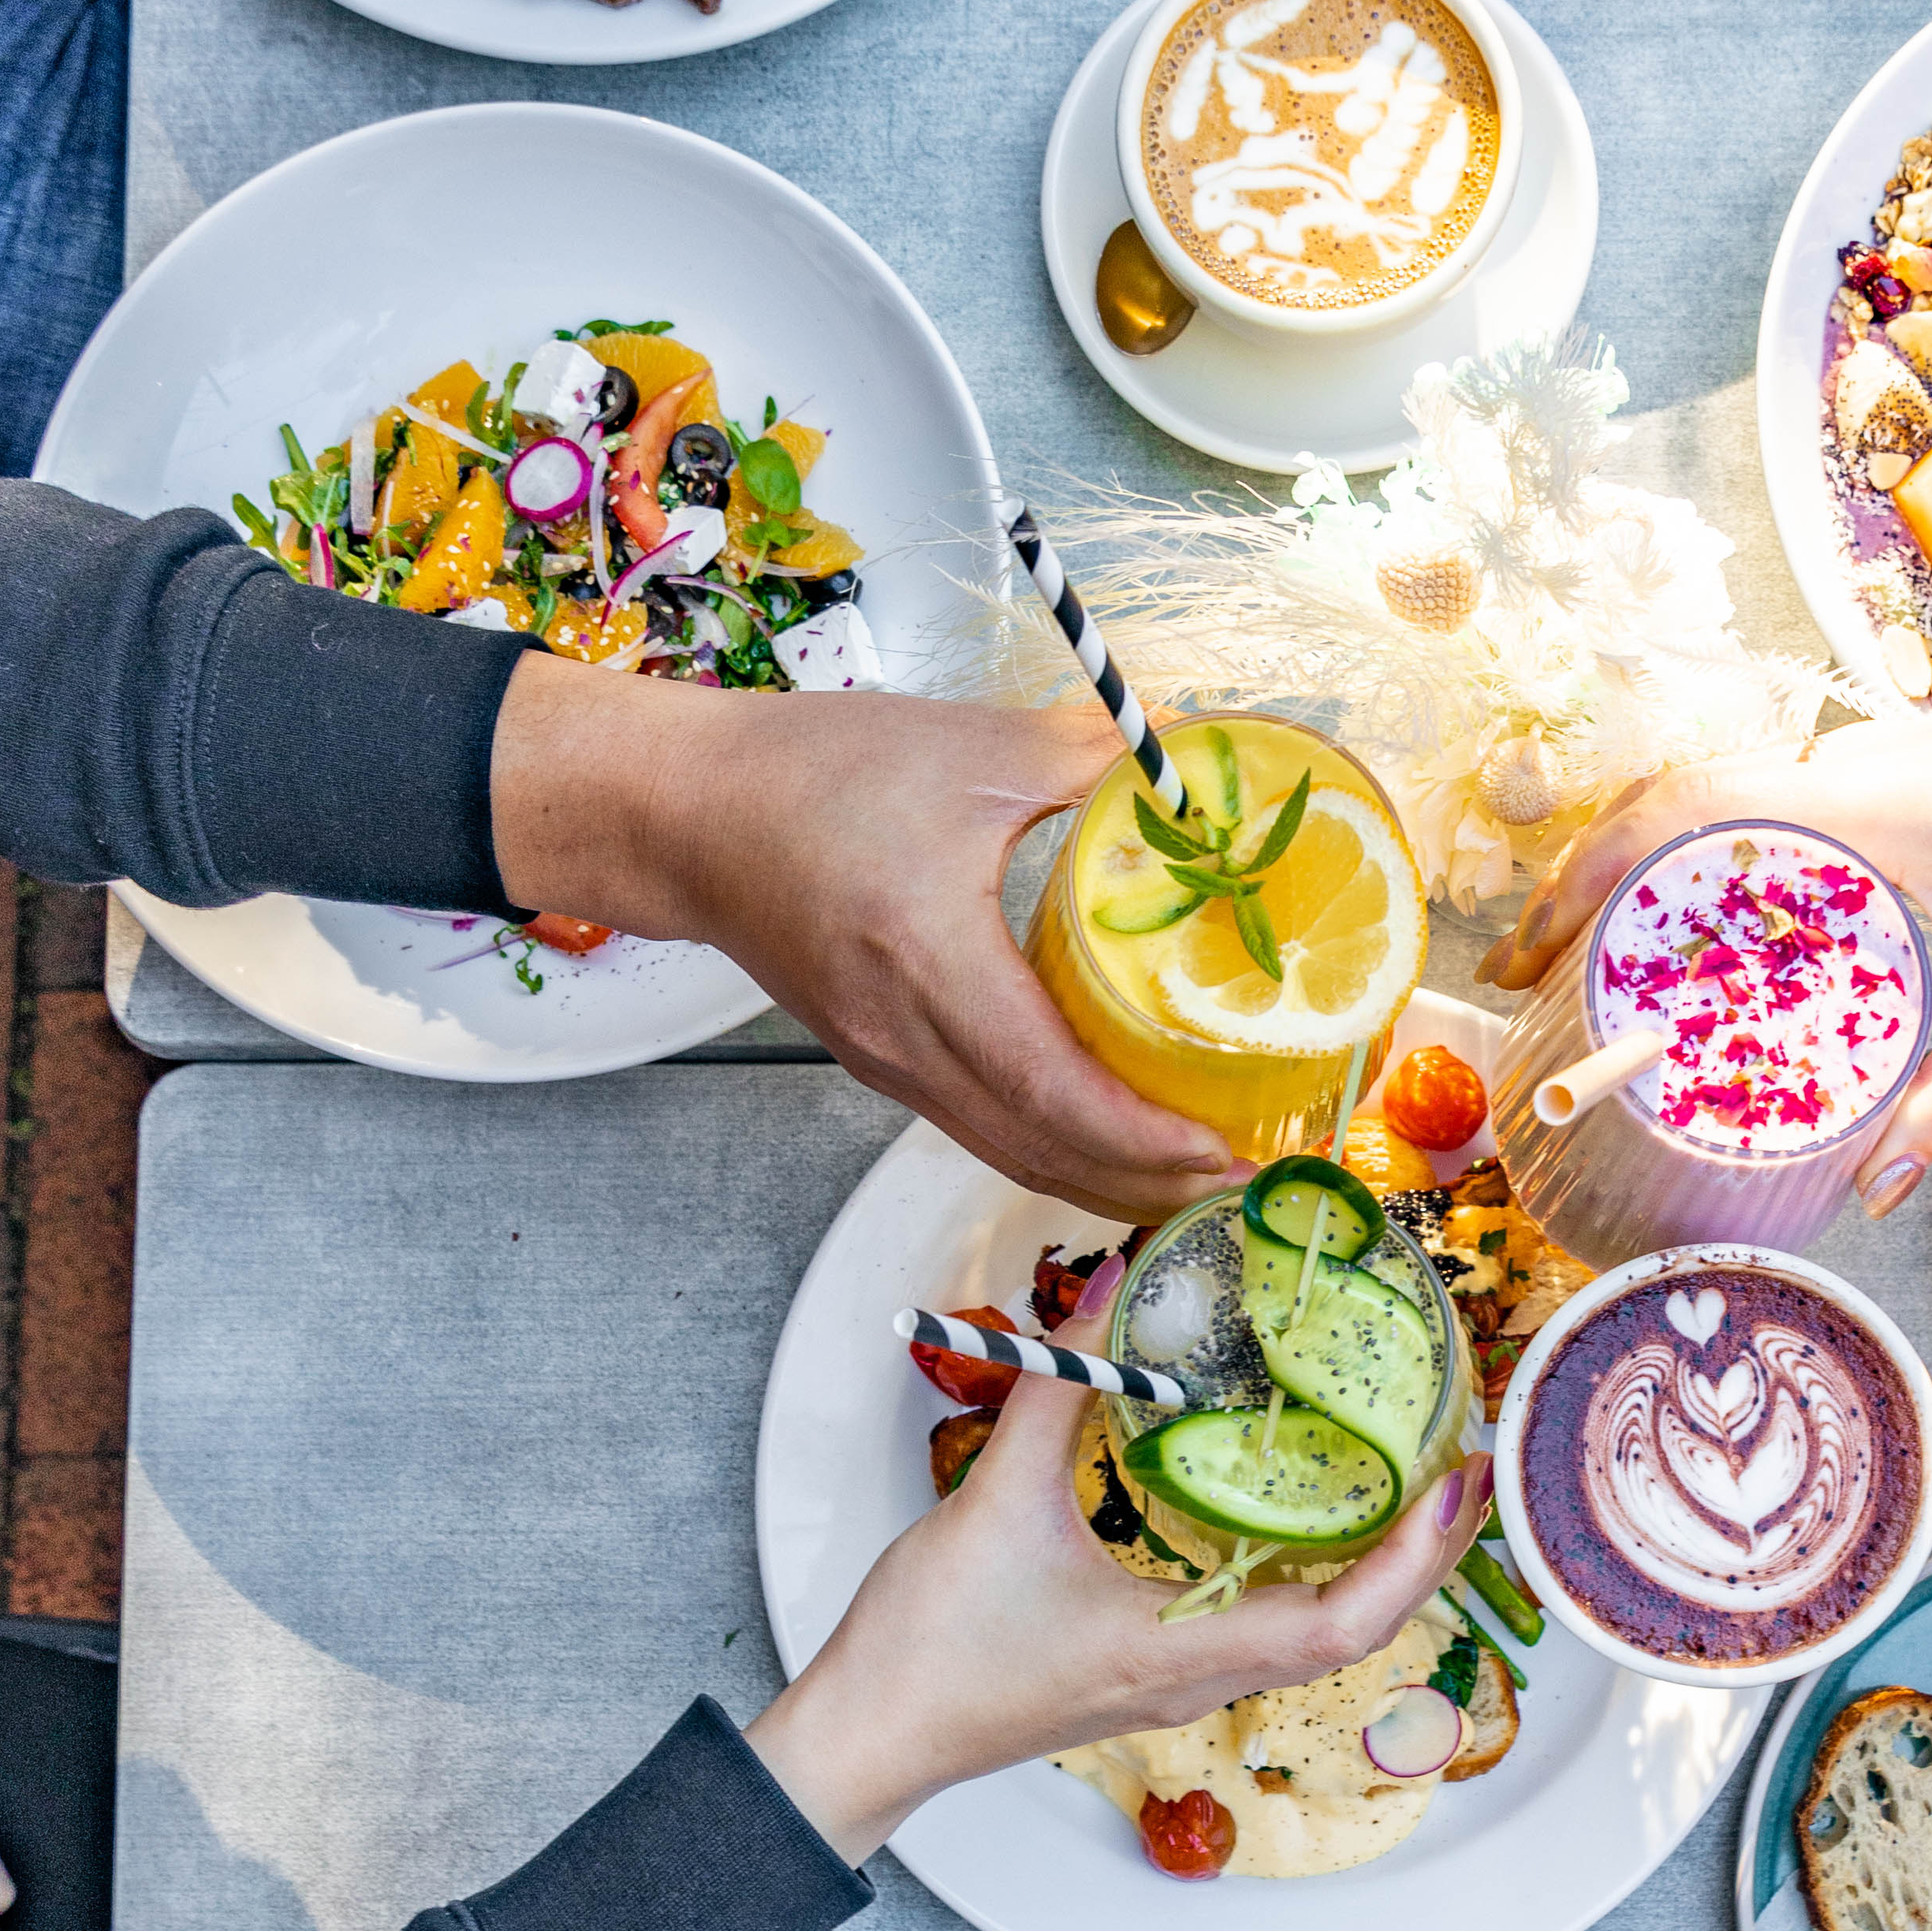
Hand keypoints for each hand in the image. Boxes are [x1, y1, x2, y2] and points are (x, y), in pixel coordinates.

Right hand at [490, 662, 1232, 1224]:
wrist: (685, 814)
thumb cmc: (808, 775)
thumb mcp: (965, 746)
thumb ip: (1088, 753)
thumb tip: (1191, 757)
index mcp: (930, 964)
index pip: (1053, 1090)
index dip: (1145, 1136)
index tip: (1224, 1145)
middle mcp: (906, 1040)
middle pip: (1043, 1152)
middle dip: (1152, 1183)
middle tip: (1246, 1177)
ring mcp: (890, 1063)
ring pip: (1013, 1155)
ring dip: (1109, 1181)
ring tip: (1198, 1178)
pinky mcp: (883, 1061)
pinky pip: (984, 1130)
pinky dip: (1058, 1152)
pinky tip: (1115, 1143)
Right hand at [743, 1255, 1496, 1863]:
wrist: (866, 1736)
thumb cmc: (931, 1643)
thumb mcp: (996, 1495)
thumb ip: (1059, 1384)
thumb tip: (1107, 1283)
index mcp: (1181, 1651)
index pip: (1340, 1623)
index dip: (1413, 1559)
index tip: (1458, 1488)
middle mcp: (1199, 1678)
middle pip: (1351, 1631)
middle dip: (1420, 1555)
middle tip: (1462, 1469)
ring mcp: (1177, 1682)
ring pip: (1311, 1635)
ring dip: (1374, 1569)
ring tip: (1409, 1486)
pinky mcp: (1149, 1672)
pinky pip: (1264, 1630)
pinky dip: (1311, 1575)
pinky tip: (1307, 1519)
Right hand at [1478, 663, 1931, 1212]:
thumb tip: (1874, 1187)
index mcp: (1862, 810)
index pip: (1680, 816)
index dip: (1586, 880)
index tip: (1533, 953)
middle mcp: (1840, 772)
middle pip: (1662, 809)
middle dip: (1582, 888)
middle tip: (1533, 980)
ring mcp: (1853, 768)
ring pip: (1700, 805)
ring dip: (1634, 875)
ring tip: (1591, 965)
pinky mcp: (1872, 781)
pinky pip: (1754, 815)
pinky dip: (1695, 868)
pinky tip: (1693, 942)